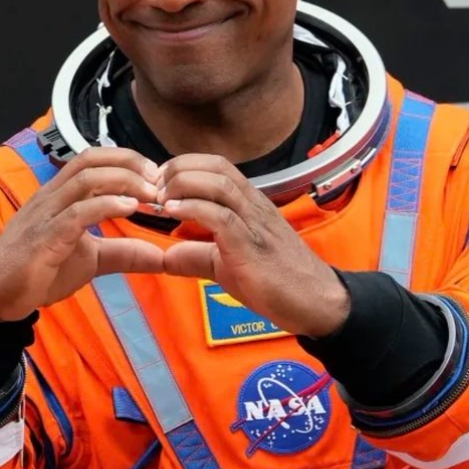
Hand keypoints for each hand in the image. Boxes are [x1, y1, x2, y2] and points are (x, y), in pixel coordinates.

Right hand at [0, 148, 165, 320]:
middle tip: (160, 181)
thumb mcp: (90, 261)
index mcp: (60, 195)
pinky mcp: (44, 238)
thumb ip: (122, 254)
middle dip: (130, 163)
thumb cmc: (37, 274)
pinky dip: (106, 206)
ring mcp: (45, 215)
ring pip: (86, 179)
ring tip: (151, 194)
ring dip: (124, 181)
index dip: (127, 160)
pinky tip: (129, 208)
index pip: (93, 159)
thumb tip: (161, 257)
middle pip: (91, 160)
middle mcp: (51, 197)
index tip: (157, 176)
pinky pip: (77, 213)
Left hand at [154, 155, 351, 336]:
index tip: (158, 181)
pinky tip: (173, 212)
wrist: (316, 302)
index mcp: (249, 205)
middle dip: (178, 168)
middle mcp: (254, 206)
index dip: (184, 165)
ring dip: (183, 184)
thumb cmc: (279, 282)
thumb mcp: (227, 266)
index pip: (217, 167)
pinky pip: (222, 216)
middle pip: (216, 166)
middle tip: (152, 186)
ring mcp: (256, 223)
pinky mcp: (253, 246)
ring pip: (219, 184)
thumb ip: (197, 258)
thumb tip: (166, 257)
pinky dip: (194, 209)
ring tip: (160, 197)